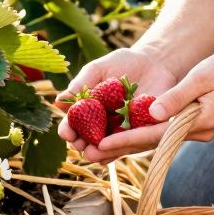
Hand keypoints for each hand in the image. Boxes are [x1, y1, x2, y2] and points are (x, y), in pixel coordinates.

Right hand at [57, 47, 176, 159]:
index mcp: (90, 110)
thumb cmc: (123, 63)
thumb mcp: (99, 69)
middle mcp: (104, 124)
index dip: (68, 129)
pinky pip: (133, 144)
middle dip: (82, 145)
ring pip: (109, 147)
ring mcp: (123, 130)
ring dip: (101, 152)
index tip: (66, 132)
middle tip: (79, 145)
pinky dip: (122, 149)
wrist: (155, 61)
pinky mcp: (144, 132)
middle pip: (89, 140)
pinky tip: (114, 151)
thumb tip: (58, 101)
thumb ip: (81, 84)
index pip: (75, 124)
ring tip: (94, 153)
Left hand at [86, 51, 213, 162]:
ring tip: (97, 150)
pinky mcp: (192, 128)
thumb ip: (177, 95)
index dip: (127, 139)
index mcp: (198, 123)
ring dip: (128, 145)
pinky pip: (162, 134)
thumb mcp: (202, 77)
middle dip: (121, 148)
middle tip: (88, 153)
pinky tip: (121, 137)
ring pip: (155, 141)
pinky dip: (141, 136)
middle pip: (152, 144)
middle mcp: (195, 134)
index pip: (155, 135)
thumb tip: (152, 111)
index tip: (102, 144)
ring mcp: (195, 133)